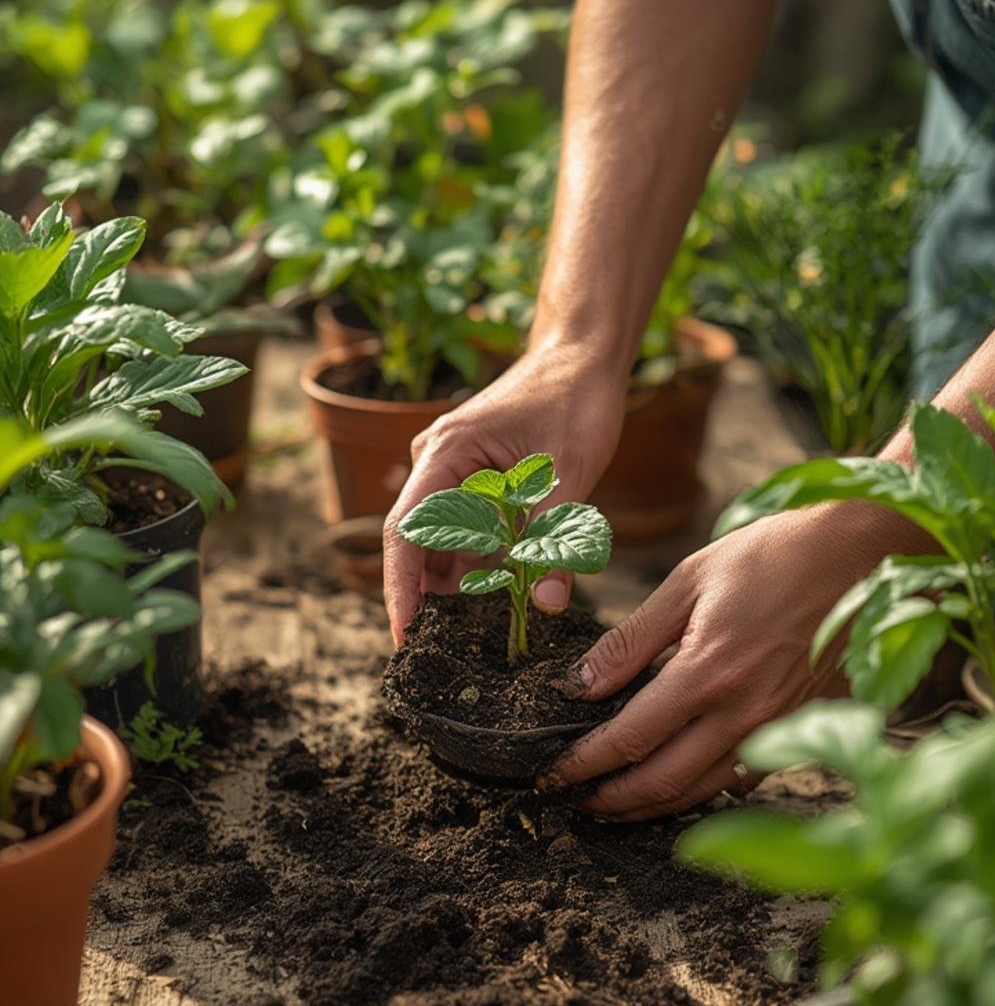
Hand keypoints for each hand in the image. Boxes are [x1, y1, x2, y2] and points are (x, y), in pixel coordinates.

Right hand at [383, 346, 626, 644]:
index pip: (406, 531)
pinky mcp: (471, 479)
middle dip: (428, 596)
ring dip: (458, 582)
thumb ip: (555, 539)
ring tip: (478, 631)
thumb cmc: (576, 399)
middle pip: (417, 542)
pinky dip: (479, 562)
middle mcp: (436, 461)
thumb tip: (550, 604)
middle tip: (444, 650)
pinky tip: (499, 594)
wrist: (582, 355)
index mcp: (445, 453)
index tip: (404, 635)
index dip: (400, 588)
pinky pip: (464, 530)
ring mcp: (451, 470)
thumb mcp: (572, 472)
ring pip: (442, 541)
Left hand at [541, 505, 902, 819]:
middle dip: (610, 799)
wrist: (867, 554)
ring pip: (703, 791)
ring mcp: (779, 727)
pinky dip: (704, 792)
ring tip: (617, 805)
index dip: (584, 763)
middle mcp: (743, 713)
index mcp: (707, 672)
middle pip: (662, 781)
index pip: (628, 739)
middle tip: (575, 800)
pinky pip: (745, 779)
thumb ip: (632, 640)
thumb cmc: (776, 555)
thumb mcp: (690, 580)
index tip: (553, 773)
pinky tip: (681, 786)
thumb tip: (581, 684)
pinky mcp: (805, 728)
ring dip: (653, 807)